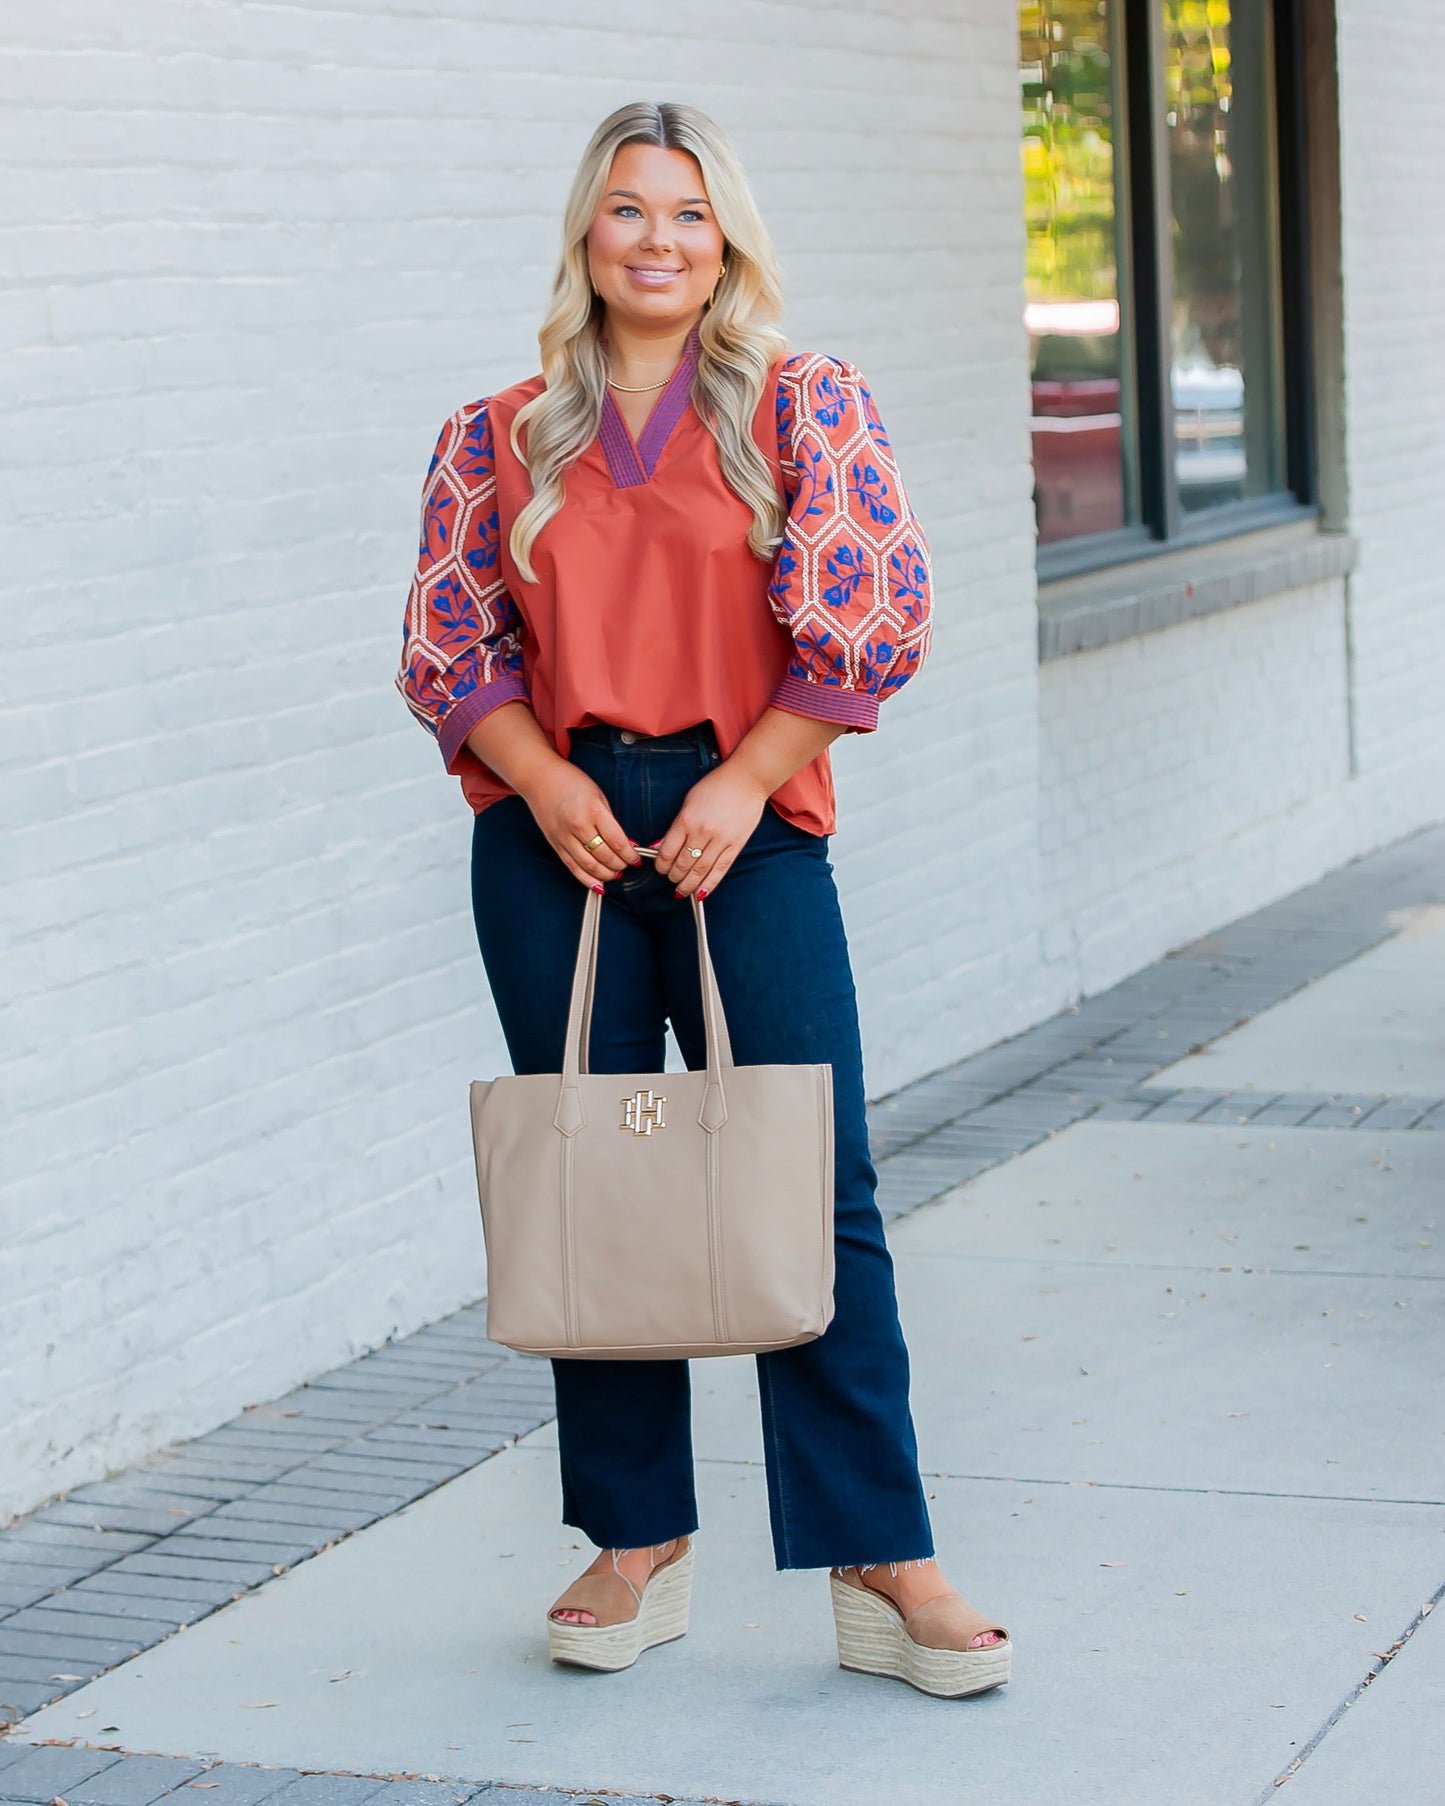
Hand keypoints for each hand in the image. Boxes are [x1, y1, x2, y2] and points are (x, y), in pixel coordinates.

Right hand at [517, 758, 640, 888]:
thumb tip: (627, 845)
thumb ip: (611, 821)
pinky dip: (587, 879)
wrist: (539, 778)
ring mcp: (564, 838)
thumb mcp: (599, 796)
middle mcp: (578, 826)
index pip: (617, 842)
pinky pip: (573, 868)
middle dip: (620, 865)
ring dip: (606, 874)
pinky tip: (599, 884)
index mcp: (593, 811)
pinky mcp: (556, 845)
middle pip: (605, 857)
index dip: (630, 855)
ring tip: (616, 873)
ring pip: (590, 867)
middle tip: (627, 865)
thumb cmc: (571, 783)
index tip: (637, 859)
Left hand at [655, 764, 768, 898]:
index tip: (660, 868)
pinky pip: (720, 870)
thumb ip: (675, 827)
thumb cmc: (716, 786)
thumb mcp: (688, 801)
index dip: (661, 865)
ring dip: (688, 884)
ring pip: (700, 871)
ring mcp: (720, 840)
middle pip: (683, 864)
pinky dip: (709, 884)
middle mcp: (702, 832)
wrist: (747, 780)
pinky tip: (701, 893)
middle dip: (674, 876)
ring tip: (682, 890)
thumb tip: (661, 847)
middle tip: (671, 879)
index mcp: (687, 820)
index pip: (668, 851)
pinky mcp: (735, 845)